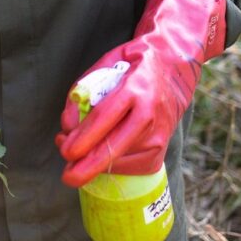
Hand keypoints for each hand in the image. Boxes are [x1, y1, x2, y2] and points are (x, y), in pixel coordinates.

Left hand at [55, 0, 226, 186]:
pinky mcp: (163, 148)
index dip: (84, 138)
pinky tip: (101, 157)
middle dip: (88, 166)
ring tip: (76, 153)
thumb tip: (67, 124)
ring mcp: (159, 134)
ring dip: (95, 163)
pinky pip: (134, 167)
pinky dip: (114, 167)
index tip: (66, 151)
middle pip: (115, 148)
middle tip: (67, 177)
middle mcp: (149, 114)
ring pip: (122, 161)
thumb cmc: (133, 63)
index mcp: (134, 88)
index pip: (105, 118)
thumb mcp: (106, 63)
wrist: (175, 66)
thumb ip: (84, 88)